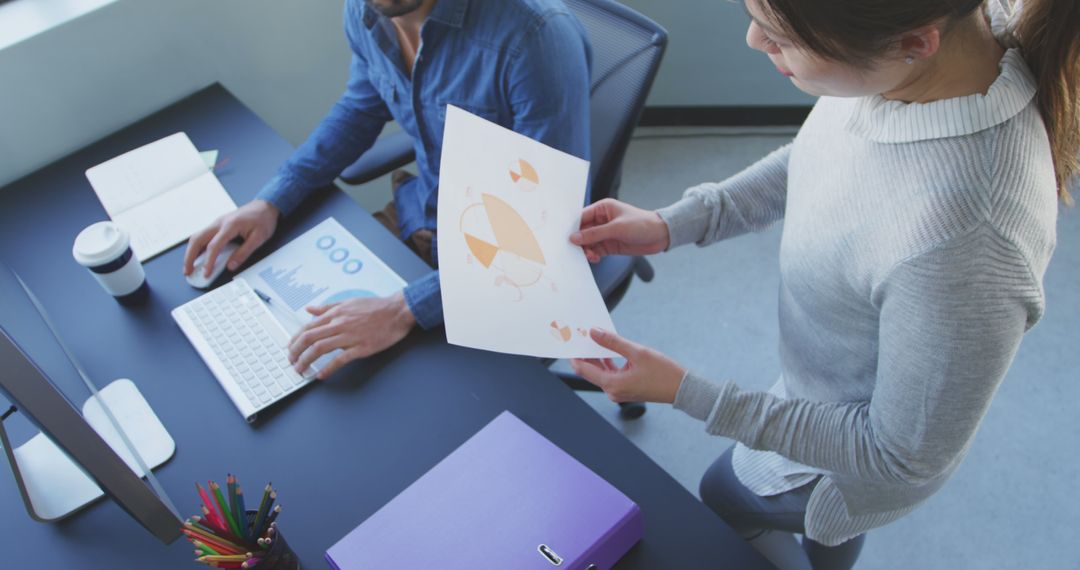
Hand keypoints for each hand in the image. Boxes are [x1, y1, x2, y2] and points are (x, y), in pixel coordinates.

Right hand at [183, 200, 279, 277]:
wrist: (265, 206)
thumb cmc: (263, 219)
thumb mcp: (259, 238)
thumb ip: (244, 252)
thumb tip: (231, 265)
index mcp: (230, 225)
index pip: (214, 246)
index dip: (208, 261)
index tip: (206, 273)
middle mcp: (219, 223)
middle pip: (197, 239)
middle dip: (189, 257)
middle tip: (187, 271)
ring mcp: (217, 223)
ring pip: (197, 237)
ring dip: (191, 252)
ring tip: (189, 266)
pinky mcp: (218, 225)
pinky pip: (203, 236)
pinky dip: (197, 247)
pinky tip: (197, 257)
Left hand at [288, 292, 415, 379]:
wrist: (397, 311)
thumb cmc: (375, 307)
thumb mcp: (348, 302)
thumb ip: (327, 307)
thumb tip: (310, 309)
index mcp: (335, 314)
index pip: (307, 327)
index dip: (295, 339)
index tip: (290, 348)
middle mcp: (339, 324)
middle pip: (309, 339)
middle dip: (295, 352)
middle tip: (291, 361)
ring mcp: (350, 337)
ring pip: (320, 349)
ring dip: (306, 361)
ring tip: (301, 370)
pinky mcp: (361, 348)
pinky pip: (340, 360)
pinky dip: (328, 369)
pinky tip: (322, 375)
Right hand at [569, 198, 669, 262]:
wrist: (660, 236)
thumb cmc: (642, 224)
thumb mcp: (616, 228)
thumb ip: (595, 234)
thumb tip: (574, 238)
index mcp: (602, 209)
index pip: (581, 217)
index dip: (573, 227)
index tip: (565, 237)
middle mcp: (602, 220)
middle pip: (583, 231)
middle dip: (579, 241)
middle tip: (576, 251)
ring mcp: (605, 233)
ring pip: (588, 243)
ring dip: (586, 250)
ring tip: (590, 256)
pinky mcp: (610, 245)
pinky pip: (596, 250)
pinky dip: (593, 255)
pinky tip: (595, 258)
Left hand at [570, 328, 685, 403]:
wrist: (682, 389)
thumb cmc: (663, 372)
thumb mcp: (637, 352)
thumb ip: (613, 342)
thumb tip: (594, 332)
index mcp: (612, 384)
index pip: (583, 369)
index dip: (575, 353)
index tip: (572, 339)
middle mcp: (612, 391)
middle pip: (590, 371)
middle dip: (586, 353)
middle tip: (582, 335)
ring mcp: (618, 392)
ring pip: (600, 373)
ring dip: (596, 357)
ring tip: (594, 339)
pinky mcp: (625, 389)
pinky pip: (609, 375)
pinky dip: (607, 363)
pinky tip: (608, 351)